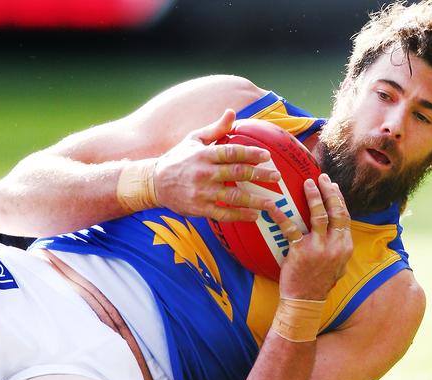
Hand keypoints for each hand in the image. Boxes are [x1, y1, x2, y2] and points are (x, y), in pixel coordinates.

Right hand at [154, 110, 280, 220]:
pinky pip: (224, 214)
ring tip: (271, 203)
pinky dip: (240, 215)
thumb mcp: (194, 139)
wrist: (154, 183)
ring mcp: (202, 193)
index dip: (251, 153)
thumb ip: (216, 129)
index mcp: (204, 154)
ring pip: (233, 196)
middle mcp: (204, 173)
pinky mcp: (200, 208)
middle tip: (276, 177)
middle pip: (237, 173)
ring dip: (255, 200)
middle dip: (260, 175)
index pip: (232, 152)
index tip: (267, 155)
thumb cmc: (178, 158)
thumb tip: (232, 112)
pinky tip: (254, 215)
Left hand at [266, 174, 352, 299]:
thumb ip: (338, 248)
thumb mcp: (338, 267)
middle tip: (322, 177)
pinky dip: (281, 215)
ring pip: (319, 216)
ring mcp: (319, 249)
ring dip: (313, 197)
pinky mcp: (301, 252)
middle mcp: (336, 245)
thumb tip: (337, 233)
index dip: (339, 199)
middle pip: (336, 211)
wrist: (305, 302)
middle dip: (330, 192)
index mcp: (345, 247)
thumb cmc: (318, 284)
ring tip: (307, 183)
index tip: (333, 185)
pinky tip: (272, 206)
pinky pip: (290, 229)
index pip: (345, 216)